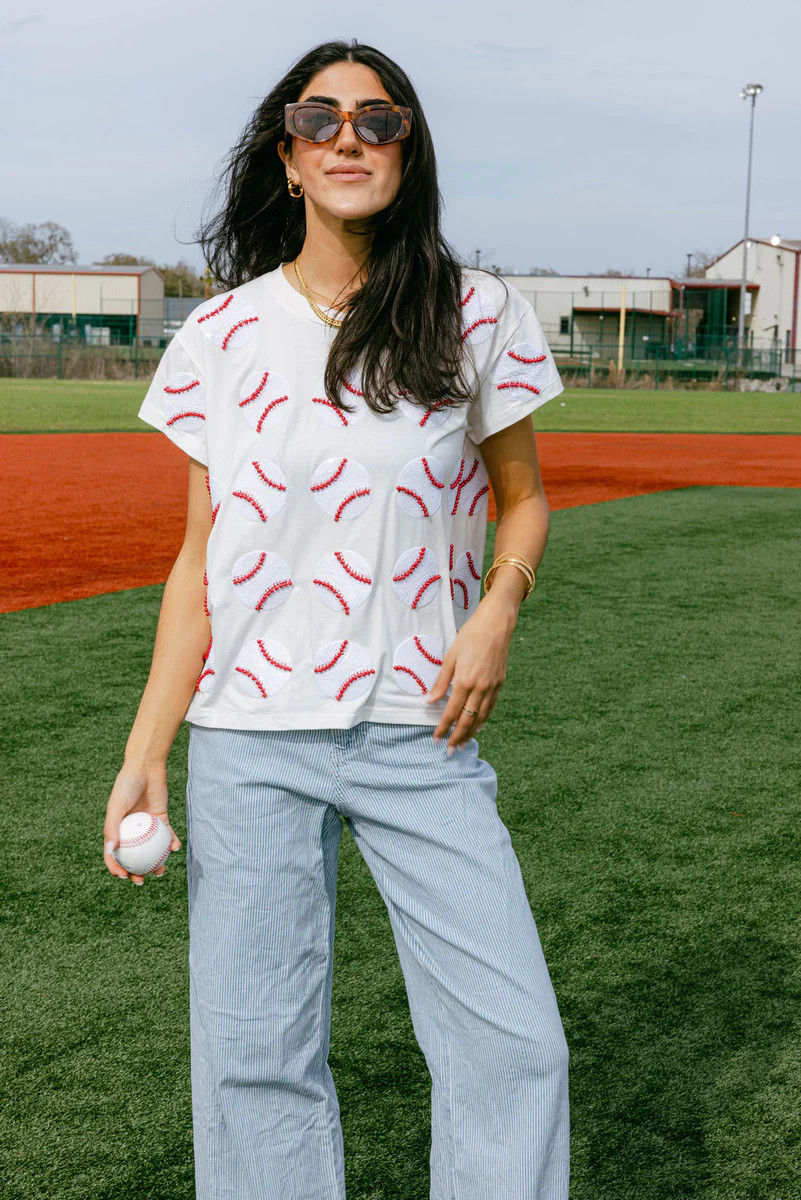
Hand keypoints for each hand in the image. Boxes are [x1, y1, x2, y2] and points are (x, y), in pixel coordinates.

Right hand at [103, 761, 181, 884]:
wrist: (145, 768)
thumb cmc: (126, 785)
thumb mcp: (116, 806)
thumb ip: (112, 828)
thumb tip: (111, 851)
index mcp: (116, 830)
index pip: (114, 855)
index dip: (117, 869)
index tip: (125, 876)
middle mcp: (131, 831)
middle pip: (133, 857)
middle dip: (137, 873)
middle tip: (142, 880)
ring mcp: (147, 827)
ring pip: (151, 850)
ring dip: (156, 863)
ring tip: (160, 871)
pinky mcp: (161, 819)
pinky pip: (167, 835)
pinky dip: (171, 843)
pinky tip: (175, 849)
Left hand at [425, 602, 513, 752]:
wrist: (496, 625)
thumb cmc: (470, 637)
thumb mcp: (450, 657)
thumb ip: (441, 682)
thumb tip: (429, 701)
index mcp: (465, 681)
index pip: (452, 711)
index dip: (444, 727)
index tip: (437, 738)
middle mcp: (480, 688)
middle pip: (467, 719)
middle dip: (458, 736)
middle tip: (450, 750)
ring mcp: (492, 687)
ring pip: (481, 717)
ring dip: (471, 732)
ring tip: (463, 744)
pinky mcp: (500, 683)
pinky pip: (490, 707)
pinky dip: (484, 719)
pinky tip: (478, 726)